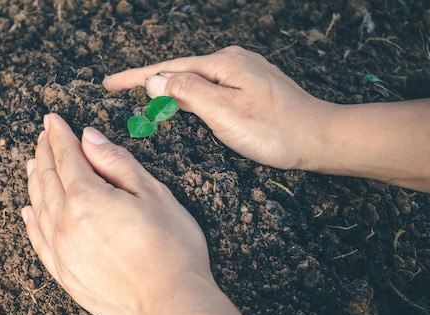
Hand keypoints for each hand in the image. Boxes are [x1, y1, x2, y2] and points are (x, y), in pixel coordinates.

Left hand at [22, 114, 215, 314]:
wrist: (170, 304)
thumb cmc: (171, 247)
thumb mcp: (152, 194)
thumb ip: (116, 163)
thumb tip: (88, 138)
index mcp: (88, 198)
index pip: (67, 158)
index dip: (59, 136)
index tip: (52, 120)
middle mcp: (66, 223)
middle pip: (49, 180)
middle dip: (45, 154)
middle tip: (42, 136)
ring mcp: (62, 251)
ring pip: (39, 207)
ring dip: (35, 182)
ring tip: (32, 164)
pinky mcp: (64, 275)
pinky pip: (39, 241)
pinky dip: (31, 222)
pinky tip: (27, 211)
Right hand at [103, 46, 334, 170]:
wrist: (320, 138)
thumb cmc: (275, 131)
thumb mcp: (224, 113)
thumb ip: (186, 94)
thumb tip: (155, 80)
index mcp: (223, 63)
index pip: (167, 68)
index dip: (135, 78)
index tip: (108, 83)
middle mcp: (232, 61)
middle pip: (180, 71)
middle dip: (149, 82)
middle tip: (119, 91)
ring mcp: (244, 72)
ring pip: (196, 80)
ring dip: (170, 91)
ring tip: (145, 102)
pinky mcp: (252, 86)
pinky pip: (211, 88)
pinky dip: (191, 97)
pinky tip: (183, 105)